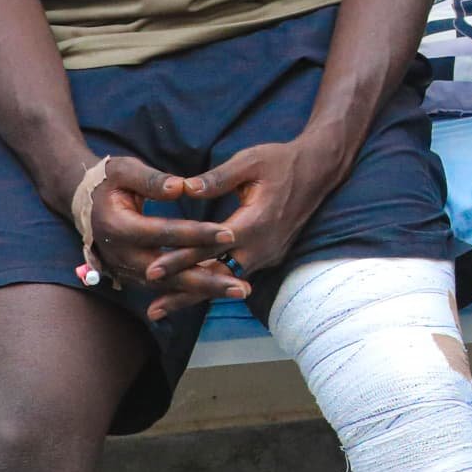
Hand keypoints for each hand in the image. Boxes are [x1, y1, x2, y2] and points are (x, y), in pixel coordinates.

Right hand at [76, 155, 250, 312]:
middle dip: (207, 279)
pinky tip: (219, 291)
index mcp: (118, 227)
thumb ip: (152, 180)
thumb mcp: (125, 170)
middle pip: (169, 272)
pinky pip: (166, 287)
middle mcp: (121, 255)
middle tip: (241, 286)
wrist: (84, 202)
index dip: (197, 233)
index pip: (164, 233)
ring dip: (205, 290)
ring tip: (239, 291)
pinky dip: (191, 291)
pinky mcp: (133, 276)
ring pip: (170, 285)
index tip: (229, 233)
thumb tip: (182, 187)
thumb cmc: (109, 180)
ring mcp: (126, 270)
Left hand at [140, 137, 346, 319]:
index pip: (210, 246)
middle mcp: (262, 246)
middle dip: (184, 293)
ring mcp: (268, 254)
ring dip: (196, 294)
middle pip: (217, 276)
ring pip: (227, 280)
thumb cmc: (280, 162)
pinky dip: (214, 284)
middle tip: (153, 310)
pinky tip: (193, 292)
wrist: (318, 172)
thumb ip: (216, 178)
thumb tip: (184, 188)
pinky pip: (238, 274)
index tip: (152, 270)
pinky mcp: (270, 256)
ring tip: (164, 308)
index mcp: (254, 222)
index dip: (180, 259)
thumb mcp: (249, 162)